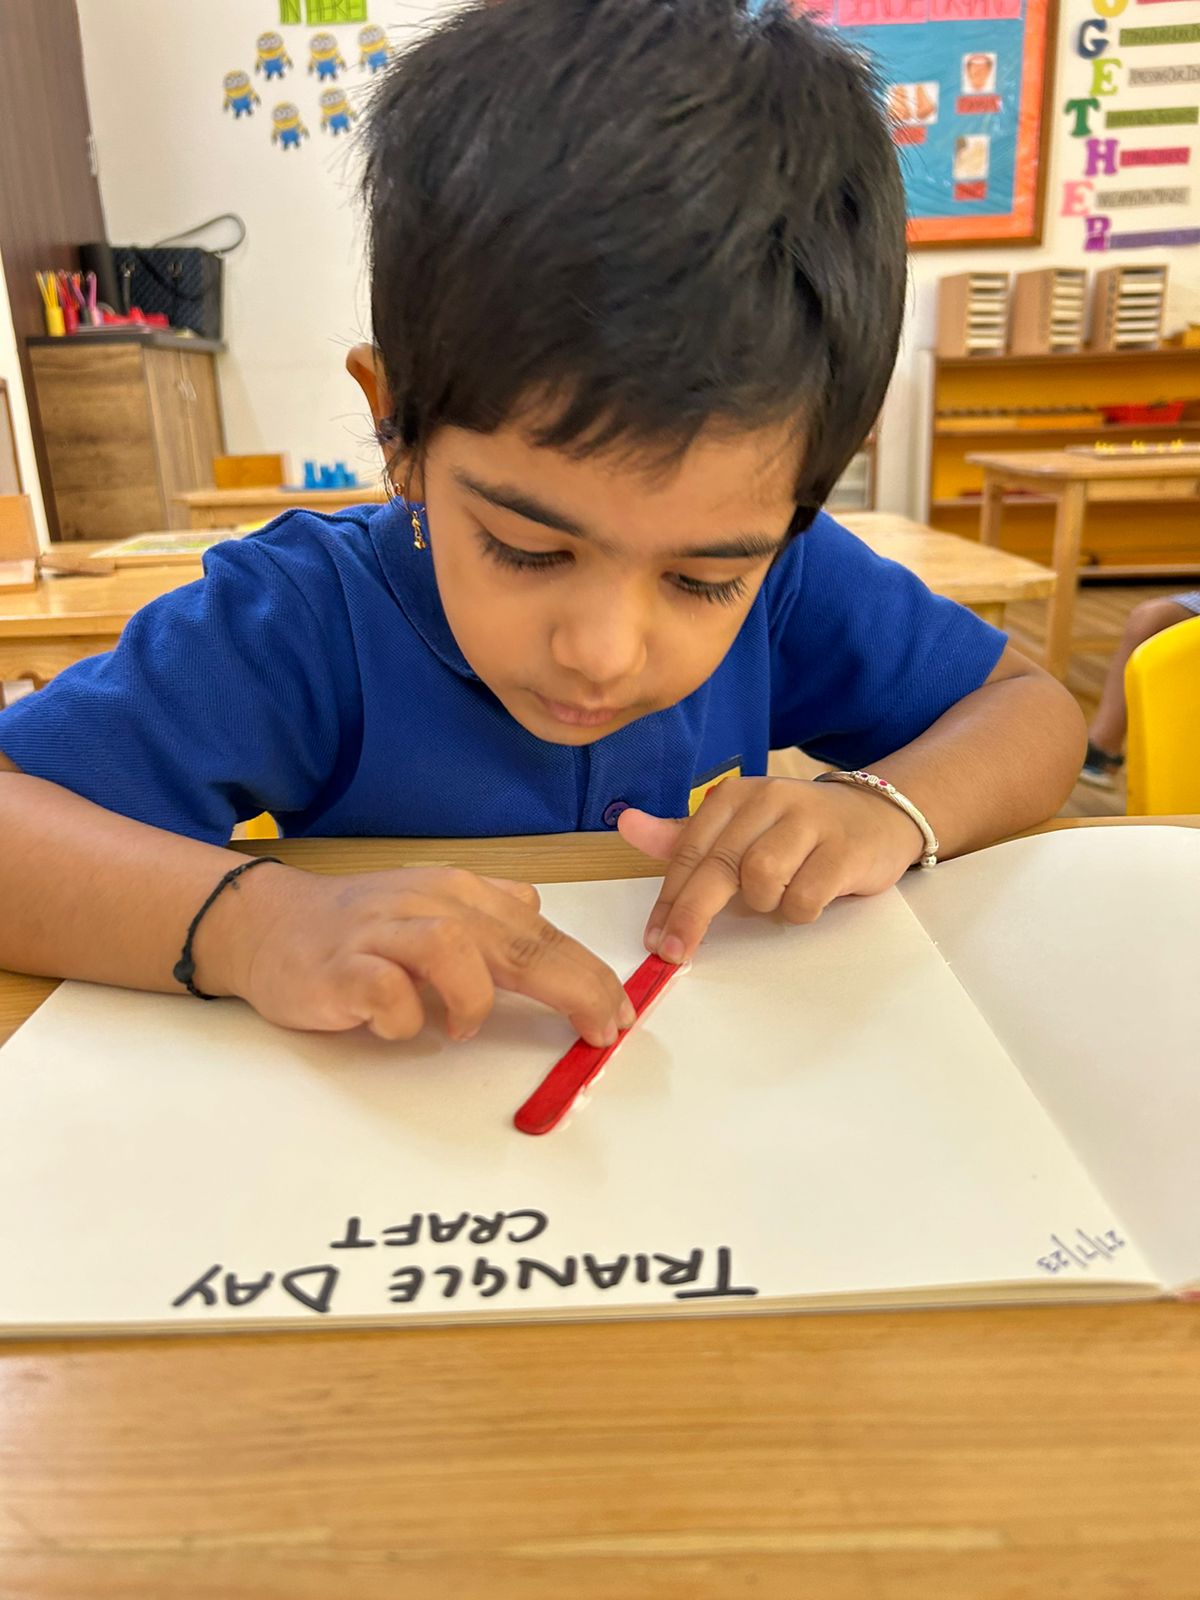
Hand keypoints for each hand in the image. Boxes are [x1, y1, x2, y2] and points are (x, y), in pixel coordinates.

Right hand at [195, 864, 634, 1045]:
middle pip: (520, 943)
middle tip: (601, 1027)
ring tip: (461, 1027)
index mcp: (461, 893)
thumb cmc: (358, 929)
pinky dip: (406, 1017)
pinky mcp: (344, 968)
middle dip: (574, 988)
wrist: (265, 925)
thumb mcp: (435, 909)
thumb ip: (490, 918)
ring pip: (456, 953)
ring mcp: (384, 933)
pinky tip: (401, 1025)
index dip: (588, 975)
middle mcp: (430, 903)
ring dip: (473, 1000)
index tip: (618, 1014)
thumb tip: (544, 927)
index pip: (541, 933)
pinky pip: (389, 992)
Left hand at [618, 777, 923, 961]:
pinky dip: (798, 910)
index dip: (668, 899)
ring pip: (761, 879)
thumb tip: (626, 825)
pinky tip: (810, 896)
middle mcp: (768, 800)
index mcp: (735, 797)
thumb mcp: (737, 829)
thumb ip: (684, 837)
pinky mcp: (843, 850)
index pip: (690, 851)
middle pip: (718, 866)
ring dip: (762, 903)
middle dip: (692, 914)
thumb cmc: (795, 831)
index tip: (655, 939)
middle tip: (676, 953)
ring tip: (777, 897)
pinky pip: (804, 897)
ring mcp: (809, 822)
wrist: (875, 817)